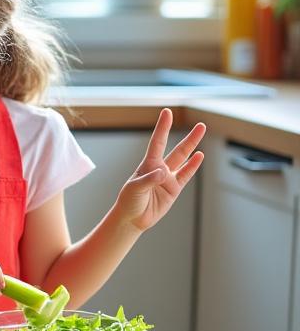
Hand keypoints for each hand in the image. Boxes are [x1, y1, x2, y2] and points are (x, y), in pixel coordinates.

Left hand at [114, 109, 205, 232]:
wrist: (132, 219)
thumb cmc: (129, 201)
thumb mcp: (135, 189)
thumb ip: (148, 180)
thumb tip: (164, 173)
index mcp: (147, 165)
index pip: (157, 142)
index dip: (163, 127)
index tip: (167, 112)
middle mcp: (159, 169)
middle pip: (177, 150)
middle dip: (189, 138)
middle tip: (201, 124)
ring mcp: (168, 179)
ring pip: (184, 159)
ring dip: (193, 147)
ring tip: (202, 133)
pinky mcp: (174, 189)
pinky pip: (186, 175)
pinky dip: (193, 166)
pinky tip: (199, 155)